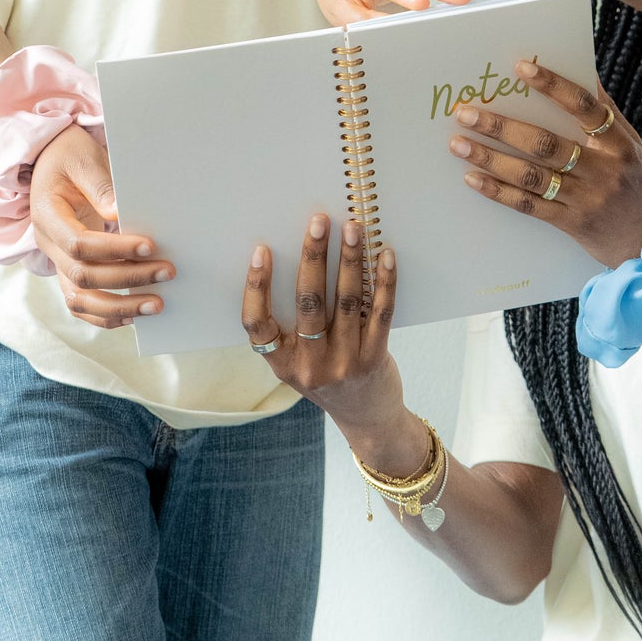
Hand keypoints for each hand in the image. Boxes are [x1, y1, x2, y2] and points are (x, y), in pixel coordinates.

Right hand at [29, 125, 174, 328]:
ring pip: (79, 300)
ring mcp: (56, 261)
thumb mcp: (84, 158)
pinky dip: (107, 315)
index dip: (116, 250)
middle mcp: (47, 244)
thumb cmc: (70, 156)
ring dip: (119, 307)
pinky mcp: (68, 270)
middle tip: (167, 272)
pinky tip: (136, 314)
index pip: (79, 245)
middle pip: (83, 277)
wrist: (51, 161)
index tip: (151, 246)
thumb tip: (121, 215)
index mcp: (47, 215)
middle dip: (128, 278)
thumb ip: (100, 186)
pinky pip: (82, 304)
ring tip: (157, 305)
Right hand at [240, 216, 403, 436]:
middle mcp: (310, 365)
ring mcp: (344, 363)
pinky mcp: (374, 359)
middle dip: (313, 256)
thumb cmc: (328, 378)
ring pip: (346, 301)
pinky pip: (380, 313)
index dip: (256, 287)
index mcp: (282, 363)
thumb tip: (303, 259)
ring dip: (350, 259)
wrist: (366, 418)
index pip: (257, 324)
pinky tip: (385, 256)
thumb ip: (293, 325)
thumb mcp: (298, 362)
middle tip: (319, 222)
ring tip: (353, 228)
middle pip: (307, 303)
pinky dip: (384, 282)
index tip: (262, 251)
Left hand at [447, 59, 641, 269]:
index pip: (583, 106)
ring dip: (491, 158)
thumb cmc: (634, 179)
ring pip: (531, 175)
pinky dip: (499, 191)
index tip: (519, 67)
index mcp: (617, 142)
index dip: (552, 85)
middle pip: (545, 143)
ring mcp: (586, 199)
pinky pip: (529, 206)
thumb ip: (602, 109)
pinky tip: (473, 178)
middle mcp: (602, 169)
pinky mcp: (571, 224)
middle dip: (501, 126)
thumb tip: (579, 66)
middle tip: (466, 111)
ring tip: (459, 143)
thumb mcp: (628, 141)